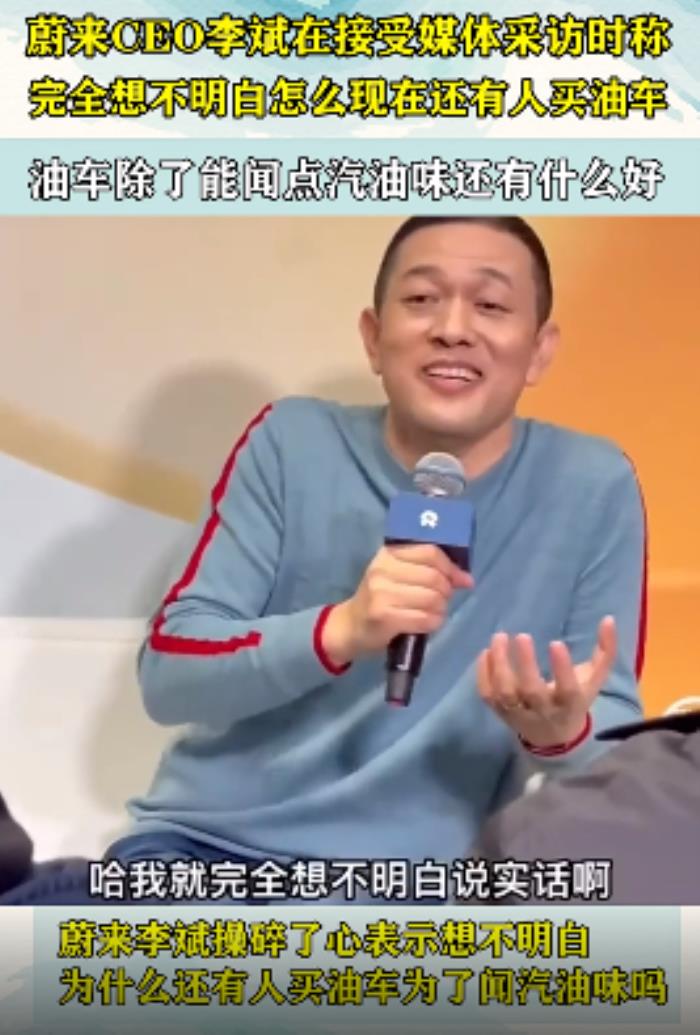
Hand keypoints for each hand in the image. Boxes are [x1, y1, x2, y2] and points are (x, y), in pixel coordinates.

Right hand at [322, 544, 473, 665]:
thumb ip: (427, 569)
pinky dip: (433, 622)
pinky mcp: (384, 617)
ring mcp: (382, 594)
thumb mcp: (396, 574)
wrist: (351, 625)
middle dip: (447, 591)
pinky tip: (428, 622)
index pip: (430, 552)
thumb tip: (465, 578)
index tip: (462, 579)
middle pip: (434, 577)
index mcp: (388, 554)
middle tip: (444, 599)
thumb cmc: (380, 597)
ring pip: (432, 599)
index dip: (451, 567)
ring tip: (435, 611)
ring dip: (441, 608)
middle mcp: (383, 570)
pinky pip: (424, 619)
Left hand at [477, 616, 616, 748]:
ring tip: (499, 637)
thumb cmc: (576, 699)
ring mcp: (519, 713)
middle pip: (531, 691)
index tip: (555, 643)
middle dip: (525, 664)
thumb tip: (608, 619)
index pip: (568, 689)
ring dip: (499, 664)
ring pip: (505, 693)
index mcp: (570, 703)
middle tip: (522, 636)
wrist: (554, 737)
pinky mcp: (500, 712)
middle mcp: (543, 710)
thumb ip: (605, 651)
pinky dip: (483, 674)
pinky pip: (487, 695)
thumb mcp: (595, 679)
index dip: (562, 668)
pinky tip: (486, 652)